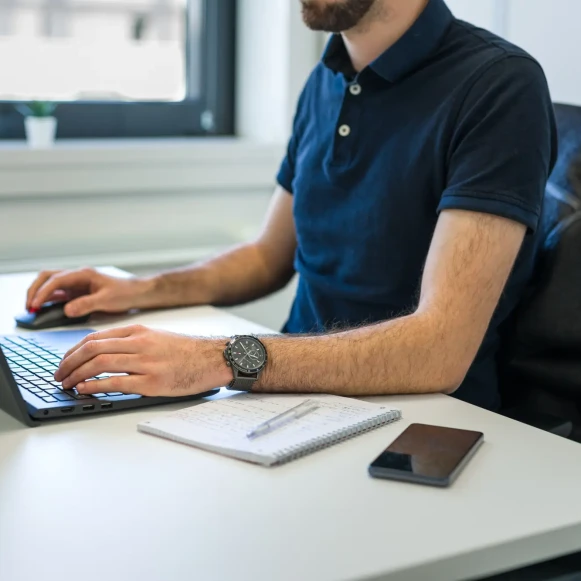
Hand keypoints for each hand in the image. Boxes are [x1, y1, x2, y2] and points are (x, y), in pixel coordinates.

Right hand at [26, 268, 155, 316]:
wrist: (139, 293)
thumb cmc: (126, 293)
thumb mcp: (107, 300)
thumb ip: (86, 304)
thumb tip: (67, 310)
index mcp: (83, 274)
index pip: (56, 280)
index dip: (43, 292)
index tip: (35, 305)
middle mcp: (78, 277)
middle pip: (48, 277)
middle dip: (35, 290)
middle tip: (29, 306)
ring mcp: (78, 284)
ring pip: (51, 285)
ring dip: (40, 295)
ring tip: (33, 309)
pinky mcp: (80, 292)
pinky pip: (60, 294)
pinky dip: (49, 300)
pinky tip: (45, 310)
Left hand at [53, 325, 232, 396]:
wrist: (213, 358)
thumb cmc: (187, 351)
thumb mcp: (157, 337)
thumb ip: (132, 342)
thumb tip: (104, 354)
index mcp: (139, 332)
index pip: (96, 337)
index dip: (73, 350)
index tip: (64, 361)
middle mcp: (140, 344)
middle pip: (93, 348)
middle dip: (69, 363)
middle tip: (59, 375)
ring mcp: (146, 363)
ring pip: (100, 363)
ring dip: (77, 374)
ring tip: (67, 384)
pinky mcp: (153, 382)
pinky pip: (117, 382)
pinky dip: (96, 385)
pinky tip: (85, 389)